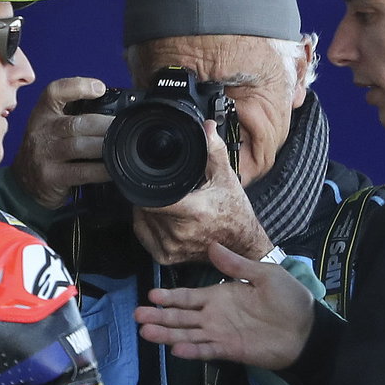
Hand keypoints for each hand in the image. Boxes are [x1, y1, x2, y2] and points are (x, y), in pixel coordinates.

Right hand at [13, 77, 113, 208]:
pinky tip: (113, 169)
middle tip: (123, 126)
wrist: (23, 182)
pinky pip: (81, 172)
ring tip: (122, 145)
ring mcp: (45, 155)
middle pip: (75, 123)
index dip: (78, 86)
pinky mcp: (51, 177)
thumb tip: (112, 110)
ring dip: (104, 146)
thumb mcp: (50, 126)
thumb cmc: (45, 150)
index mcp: (43, 113)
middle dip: (103, 124)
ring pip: (78, 146)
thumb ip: (73, 116)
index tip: (100, 88)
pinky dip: (100, 170)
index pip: (55, 92)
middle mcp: (41, 131)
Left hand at [130, 121, 271, 264]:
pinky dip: (148, 224)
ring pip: (144, 219)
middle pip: (146, 206)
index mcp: (193, 212)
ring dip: (149, 209)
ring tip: (169, 203)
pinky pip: (144, 235)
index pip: (153, 198)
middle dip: (152, 194)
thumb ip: (213, 149)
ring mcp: (172, 247)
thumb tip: (206, 127)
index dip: (146, 186)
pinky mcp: (167, 257)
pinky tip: (162, 217)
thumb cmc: (234, 212)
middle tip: (167, 189)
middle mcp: (180, 233)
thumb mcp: (226, 177)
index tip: (148, 177)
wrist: (241, 243)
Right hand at [135, 242, 315, 366]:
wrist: (307, 329)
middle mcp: (215, 316)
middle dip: (159, 316)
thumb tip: (212, 246)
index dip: (170, 296)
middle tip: (137, 316)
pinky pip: (206, 350)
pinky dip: (192, 351)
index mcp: (221, 295)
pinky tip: (175, 350)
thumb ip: (236, 265)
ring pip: (187, 334)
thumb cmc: (289, 300)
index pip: (188, 297)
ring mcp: (221, 334)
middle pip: (181, 317)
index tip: (150, 295)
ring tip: (146, 333)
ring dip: (167, 334)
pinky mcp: (230, 350)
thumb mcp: (264, 275)